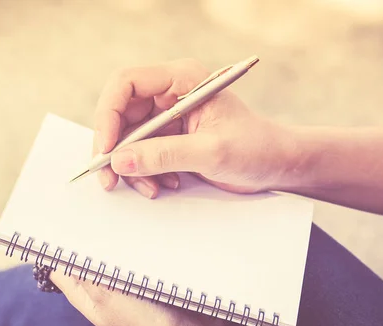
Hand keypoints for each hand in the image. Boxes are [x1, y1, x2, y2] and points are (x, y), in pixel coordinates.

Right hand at [93, 58, 296, 197]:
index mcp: (182, 79)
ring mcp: (169, 118)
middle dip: (114, 149)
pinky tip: (165, 185)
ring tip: (152, 188)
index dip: (108, 114)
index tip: (106, 149)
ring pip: (128, 139)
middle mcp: (170, 93)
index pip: (127, 84)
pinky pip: (142, 155)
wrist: (277, 165)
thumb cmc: (256, 148)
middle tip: (110, 180)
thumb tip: (120, 161)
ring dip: (132, 167)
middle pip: (120, 114)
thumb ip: (165, 155)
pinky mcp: (170, 140)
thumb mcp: (211, 152)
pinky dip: (145, 174)